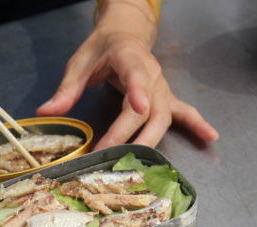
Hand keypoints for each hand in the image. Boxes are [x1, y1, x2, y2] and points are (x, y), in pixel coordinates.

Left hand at [36, 0, 218, 149]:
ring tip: (142, 163)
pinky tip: (210, 137)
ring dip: (151, 140)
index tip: (138, 108)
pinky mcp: (165, 96)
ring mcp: (160, 86)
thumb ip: (66, 89)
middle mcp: (150, 72)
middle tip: (111, 154)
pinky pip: (183, 110)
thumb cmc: (101, 48)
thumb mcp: (79, 63)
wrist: (126, 33)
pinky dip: (196, 124)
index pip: (134, 73)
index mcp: (128, 56)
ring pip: (163, 115)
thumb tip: (45, 112)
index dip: (137, 91)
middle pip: (147, 106)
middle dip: (130, 132)